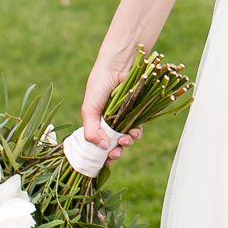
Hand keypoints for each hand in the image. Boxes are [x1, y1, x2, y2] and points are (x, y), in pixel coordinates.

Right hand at [80, 40, 142, 163]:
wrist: (119, 65)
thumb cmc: (100, 84)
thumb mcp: (89, 108)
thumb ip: (91, 130)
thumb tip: (102, 147)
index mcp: (96, 122)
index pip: (98, 144)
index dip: (101, 155)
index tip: (104, 162)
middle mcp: (110, 122)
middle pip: (113, 145)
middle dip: (115, 153)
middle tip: (115, 154)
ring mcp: (124, 118)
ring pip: (126, 139)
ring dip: (126, 144)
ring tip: (124, 140)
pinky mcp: (137, 112)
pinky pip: (138, 128)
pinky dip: (136, 133)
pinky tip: (134, 132)